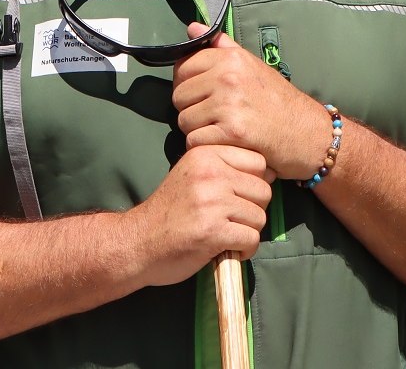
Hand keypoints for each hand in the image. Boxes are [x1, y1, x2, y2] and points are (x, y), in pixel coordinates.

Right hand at [125, 144, 273, 287]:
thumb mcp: (191, 175)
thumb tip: (270, 173)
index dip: (255, 182)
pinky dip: (245, 250)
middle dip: (254, 209)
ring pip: (260, 216)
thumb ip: (224, 169)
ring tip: (228, 235)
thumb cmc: (168, 213)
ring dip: (248, 231)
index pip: (258, 161)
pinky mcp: (213, 231)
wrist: (136, 243)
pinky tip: (227, 249)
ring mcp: (212, 203)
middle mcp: (210, 174)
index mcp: (205, 155)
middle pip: (263, 190)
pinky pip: (251, 239)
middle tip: (234, 220)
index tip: (239, 198)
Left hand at [172, 21, 331, 180]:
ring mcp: (229, 104)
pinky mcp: (232, 131)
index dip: (187, 84)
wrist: (309, 133)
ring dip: (197, 130)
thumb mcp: (253, 66)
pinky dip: (205, 146)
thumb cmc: (280, 101)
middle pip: (179, 96)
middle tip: (213, 116)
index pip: (182, 68)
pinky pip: (194, 141)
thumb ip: (221, 46)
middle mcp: (228, 77)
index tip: (203, 95)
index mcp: (231, 58)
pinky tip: (223, 143)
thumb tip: (191, 27)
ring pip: (184, 121)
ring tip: (220, 130)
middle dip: (191, 109)